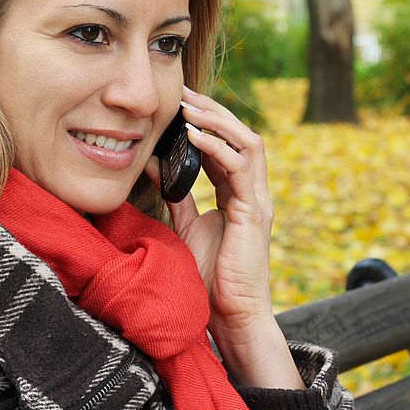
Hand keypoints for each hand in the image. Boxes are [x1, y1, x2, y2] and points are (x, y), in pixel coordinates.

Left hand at [144, 86, 273, 328]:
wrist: (230, 316)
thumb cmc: (209, 279)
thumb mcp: (187, 228)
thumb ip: (176, 197)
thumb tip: (151, 164)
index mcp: (239, 195)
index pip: (228, 147)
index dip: (207, 123)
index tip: (180, 105)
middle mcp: (253, 193)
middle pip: (242, 136)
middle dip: (214, 111)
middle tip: (183, 93)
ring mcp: (258, 201)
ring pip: (249, 143)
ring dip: (219, 120)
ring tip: (189, 106)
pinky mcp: (254, 212)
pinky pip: (240, 167)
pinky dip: (217, 146)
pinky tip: (193, 134)